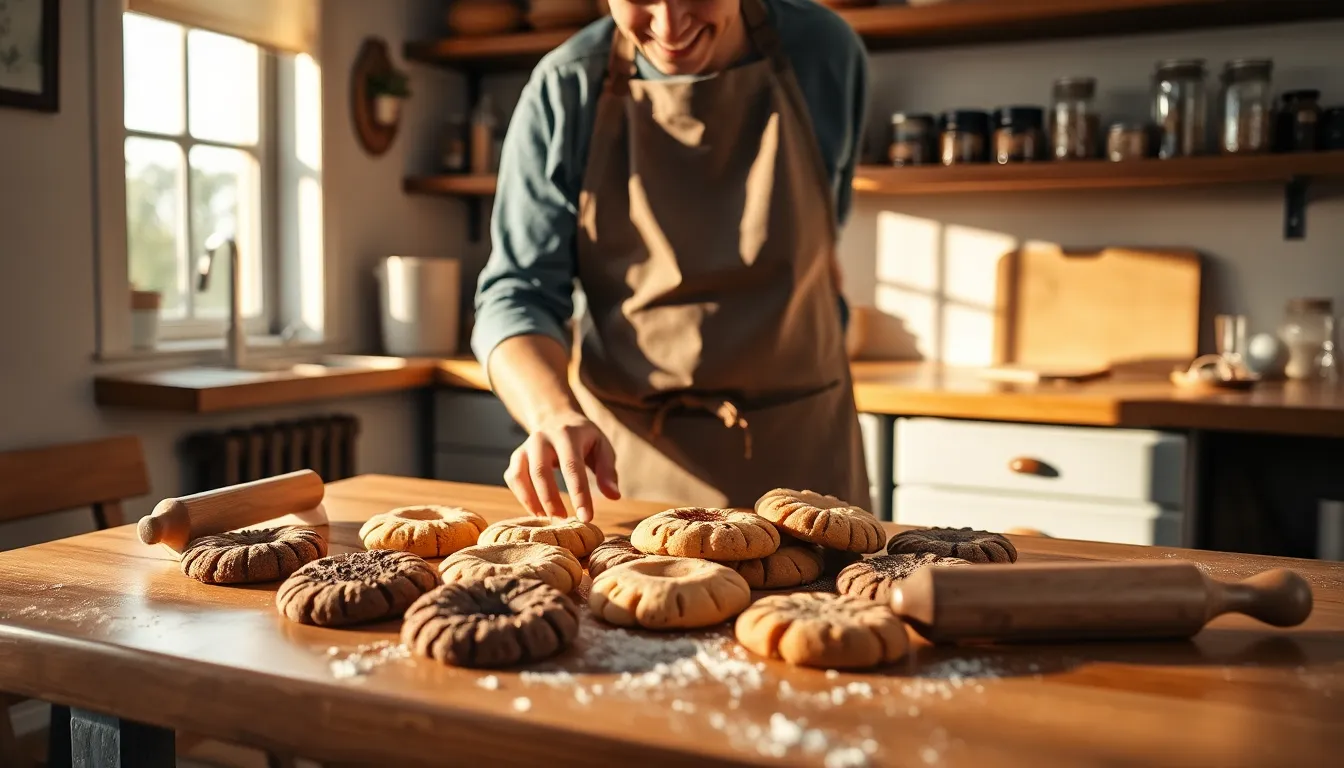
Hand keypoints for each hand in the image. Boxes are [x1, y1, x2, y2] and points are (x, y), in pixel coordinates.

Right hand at [503, 412, 619, 521]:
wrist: (556, 418)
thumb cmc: (584, 438)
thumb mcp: (602, 446)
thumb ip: (608, 471)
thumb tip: (614, 496)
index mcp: (567, 434)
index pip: (572, 466)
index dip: (579, 494)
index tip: (586, 518)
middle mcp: (542, 438)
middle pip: (541, 472)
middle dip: (551, 501)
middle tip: (564, 522)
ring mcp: (525, 446)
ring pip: (521, 476)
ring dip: (533, 502)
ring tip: (550, 520)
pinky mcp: (516, 456)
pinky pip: (513, 479)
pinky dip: (523, 497)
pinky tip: (538, 511)